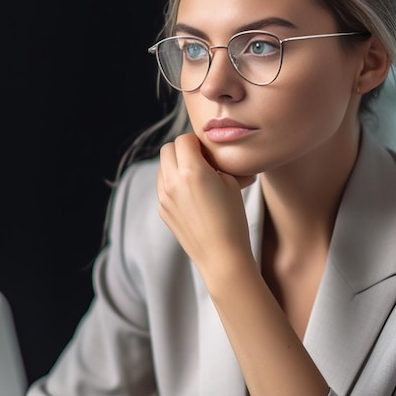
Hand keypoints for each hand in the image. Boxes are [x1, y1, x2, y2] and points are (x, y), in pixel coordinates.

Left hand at [157, 133, 255, 279]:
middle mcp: (173, 181)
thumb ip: (214, 165)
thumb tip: (208, 158)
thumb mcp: (231, 183)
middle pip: (167, 149)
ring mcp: (164, 197)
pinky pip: (163, 188)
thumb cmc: (233, 219)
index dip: (197, 142)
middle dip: (183, 150)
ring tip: (196, 179)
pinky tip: (192, 197)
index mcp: (192, 171)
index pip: (184, 139)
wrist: (222, 256)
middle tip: (200, 161)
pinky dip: (173, 184)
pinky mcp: (163, 211)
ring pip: (162, 168)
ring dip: (175, 166)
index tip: (208, 151)